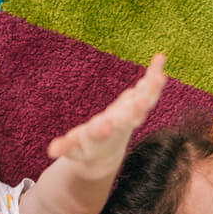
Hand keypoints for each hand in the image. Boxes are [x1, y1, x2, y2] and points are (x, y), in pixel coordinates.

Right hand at [46, 54, 166, 175]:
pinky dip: (154, 75)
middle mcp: (118, 127)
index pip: (98, 135)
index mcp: (99, 137)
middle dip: (134, 112)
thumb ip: (65, 148)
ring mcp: (130, 116)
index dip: (100, 131)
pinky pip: (148, 89)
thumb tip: (51, 151)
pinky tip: (161, 58)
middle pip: (127, 120)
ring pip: (143, 104)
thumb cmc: (87, 149)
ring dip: (151, 91)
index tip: (104, 128)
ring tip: (160, 77)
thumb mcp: (73, 150)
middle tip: (142, 104)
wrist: (106, 155)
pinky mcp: (137, 105)